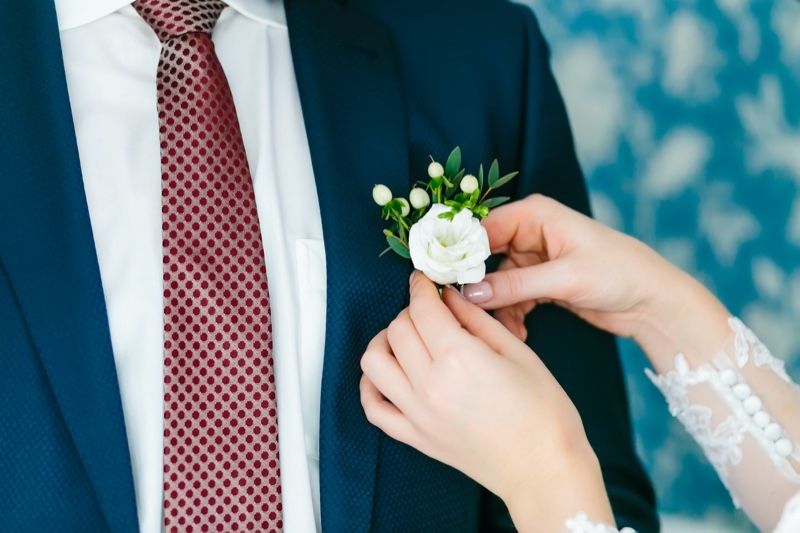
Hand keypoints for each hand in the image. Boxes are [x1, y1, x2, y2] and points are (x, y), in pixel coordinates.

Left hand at [360, 273, 612, 529]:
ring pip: (373, 363)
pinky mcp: (415, 437)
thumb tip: (450, 297)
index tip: (425, 280)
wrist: (545, 471)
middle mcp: (429, 384)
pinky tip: (389, 374)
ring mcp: (417, 414)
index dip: (421, 286)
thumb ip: (477, 320)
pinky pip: (373, 408)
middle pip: (397, 330)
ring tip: (407, 339)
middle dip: (411, 311)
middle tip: (429, 310)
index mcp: (458, 357)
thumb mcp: (518, 352)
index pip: (422, 308)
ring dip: (385, 342)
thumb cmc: (544, 413)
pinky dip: (371, 386)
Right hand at [462, 194, 728, 366]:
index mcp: (534, 214)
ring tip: (501, 332)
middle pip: (483, 256)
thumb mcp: (565, 278)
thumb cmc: (619, 273)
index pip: (482, 228)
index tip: (441, 282)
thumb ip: (514, 285)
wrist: (653, 301)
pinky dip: (511, 315)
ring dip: (496, 307)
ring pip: (495, 282)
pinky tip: (517, 335)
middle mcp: (529, 231)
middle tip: (462, 312)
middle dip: (476, 285)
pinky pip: (510, 297)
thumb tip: (470, 293)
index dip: (459, 254)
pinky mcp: (540, 282)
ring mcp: (533, 258)